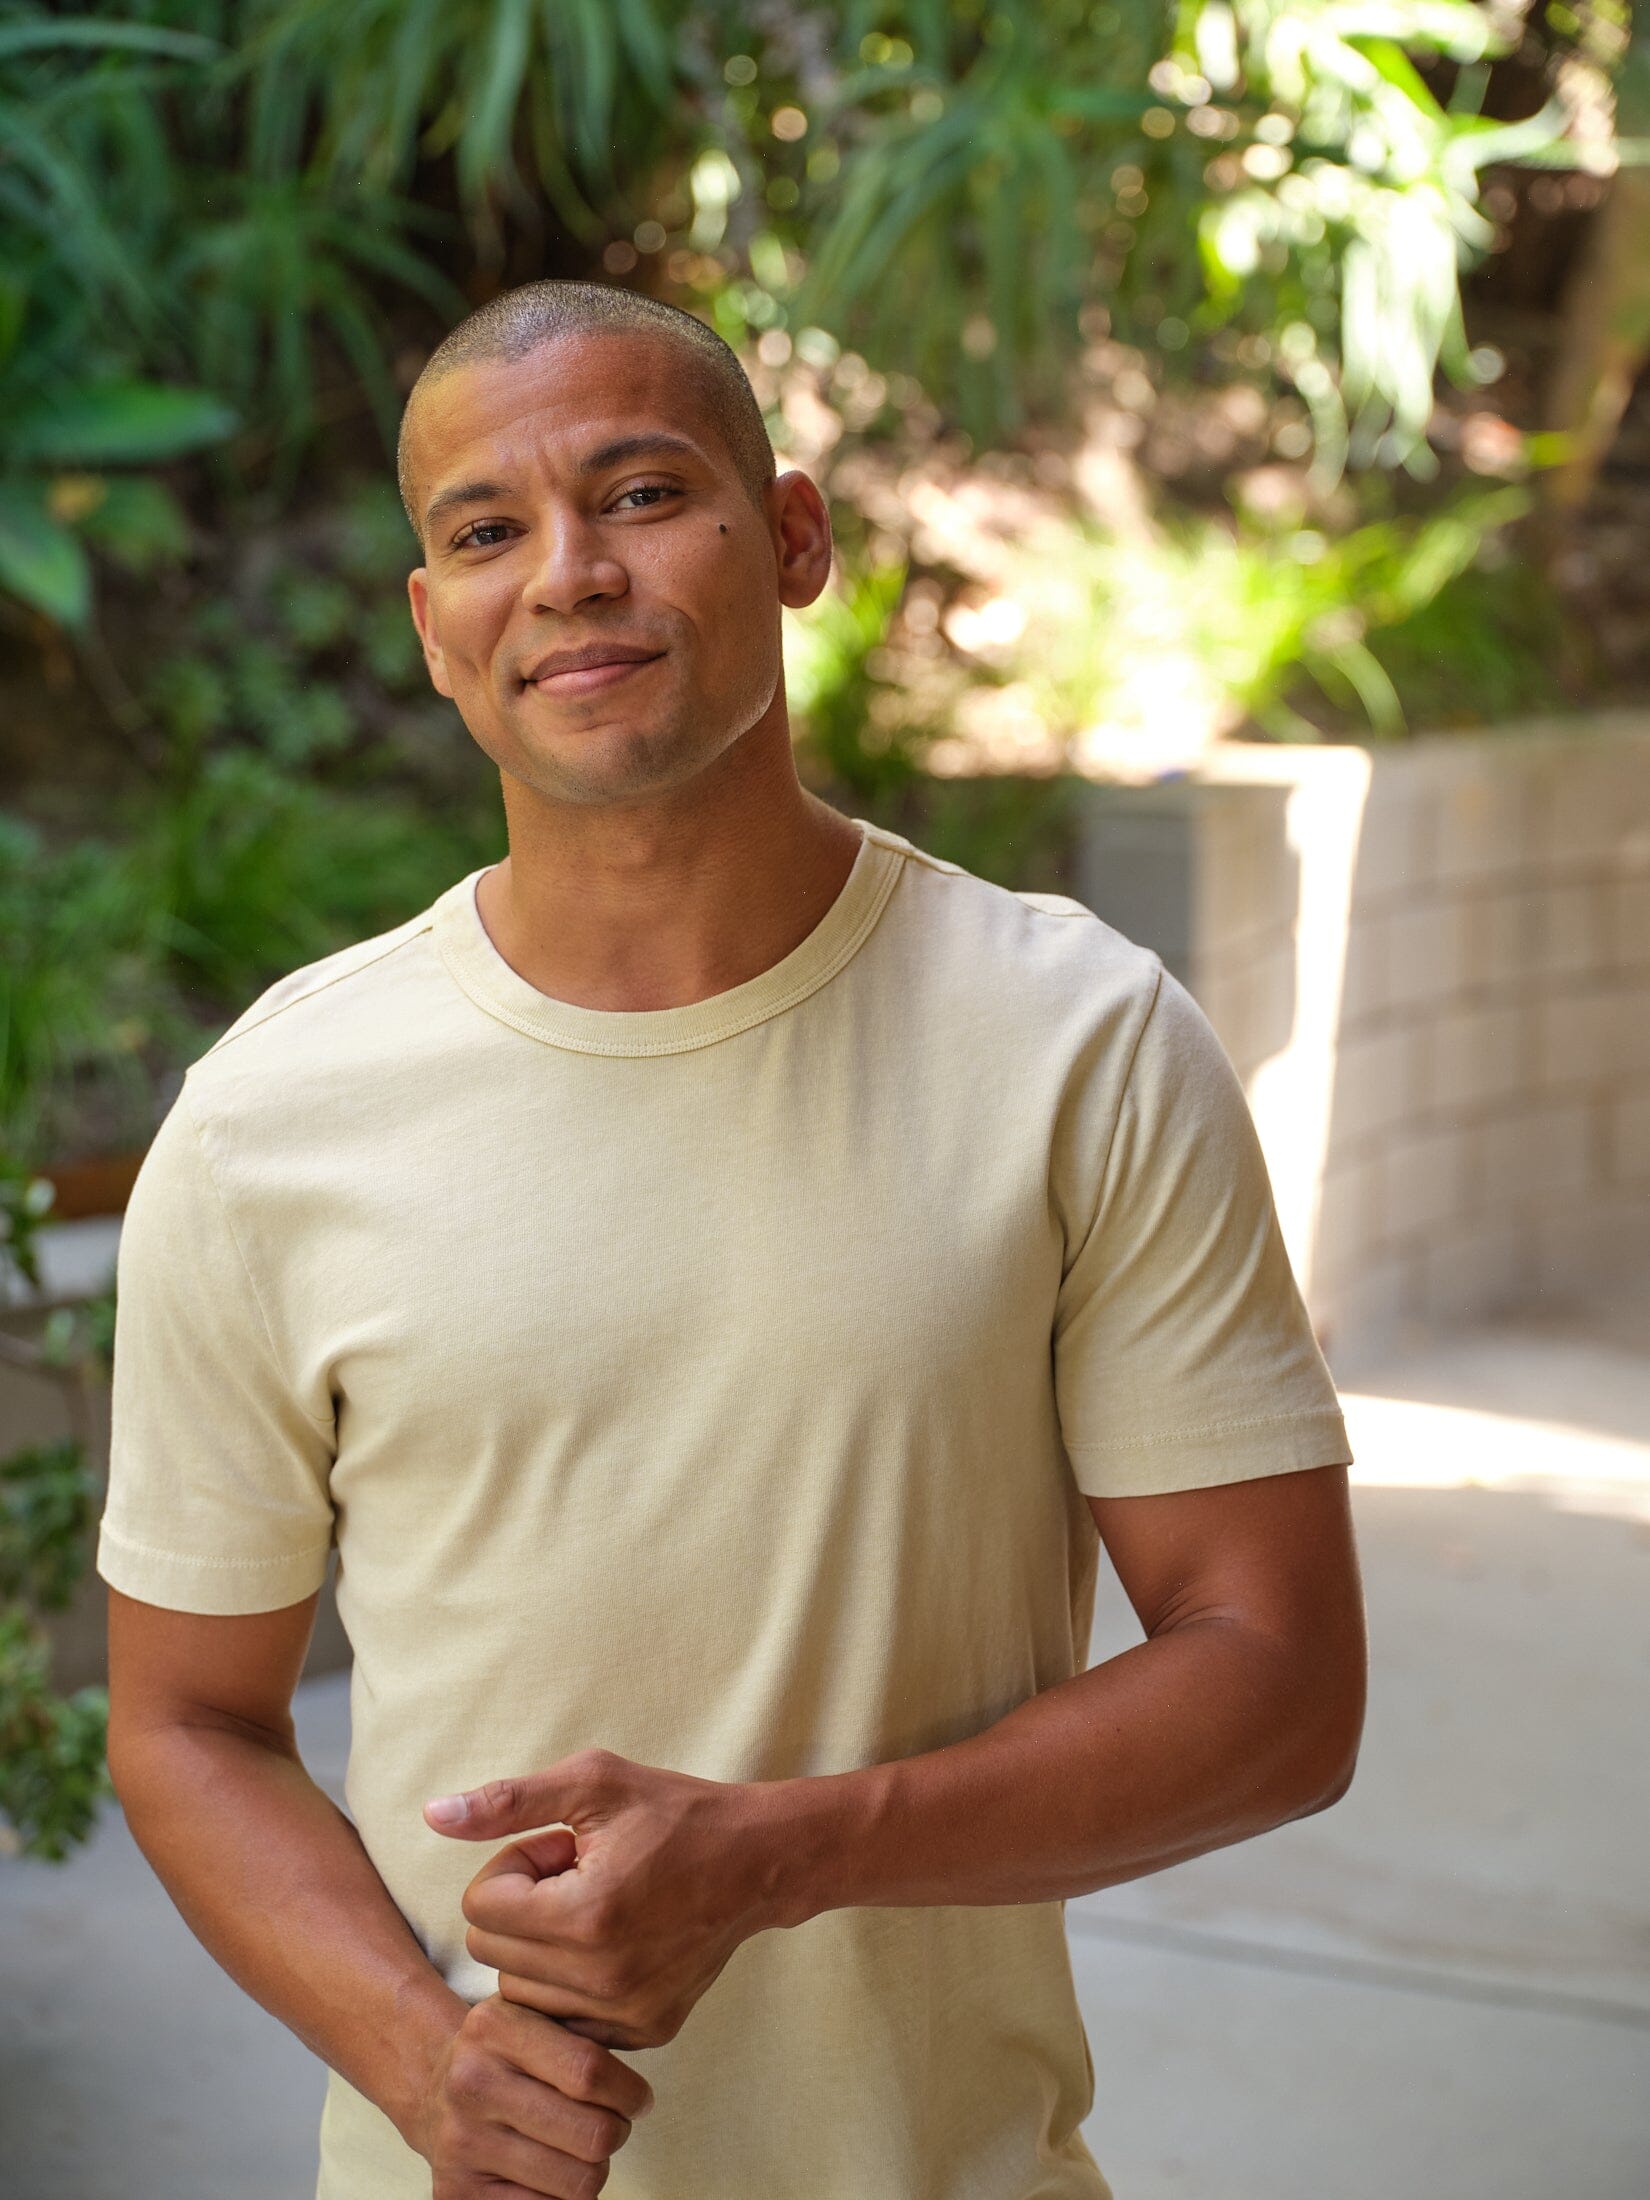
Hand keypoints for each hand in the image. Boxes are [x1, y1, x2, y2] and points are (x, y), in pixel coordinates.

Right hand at [414, 1991, 653, 2198]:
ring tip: (581, 2146)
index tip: (639, 2099)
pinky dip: (562, 2196)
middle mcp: (472, 2085)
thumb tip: (642, 2087)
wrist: (432, 2089)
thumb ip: (584, 2029)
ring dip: (595, 2168)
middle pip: (592, 2135)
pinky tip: (552, 2168)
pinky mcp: (457, 2194)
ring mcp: (461, 2144)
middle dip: (618, 2132)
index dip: (630, 2093)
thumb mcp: (536, 2012)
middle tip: (613, 2122)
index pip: (589, 2071)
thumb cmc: (507, 2052)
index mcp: (495, 2028)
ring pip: (579, 2182)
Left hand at [424, 1746, 790, 2049]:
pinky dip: (570, 1985)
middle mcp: (602, 1977)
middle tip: (577, 1875)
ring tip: (594, 1907)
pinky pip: (563, 2019)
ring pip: (522, 1991)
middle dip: (523, 1906)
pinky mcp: (645, 2033)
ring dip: (542, 1947)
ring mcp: (625, 2014)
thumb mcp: (593, 1784)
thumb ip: (506, 1801)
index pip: (481, 1906)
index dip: (514, 1866)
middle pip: (494, 1950)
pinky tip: (608, 1945)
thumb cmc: (674, 1812)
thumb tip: (432, 1814)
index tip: (559, 1849)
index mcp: (584, 1914)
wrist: (758, 1860)